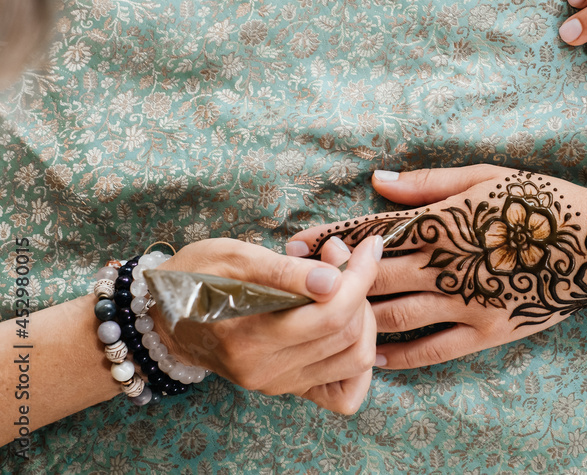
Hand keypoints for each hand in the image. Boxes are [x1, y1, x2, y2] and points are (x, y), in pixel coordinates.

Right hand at [152, 236, 380, 413]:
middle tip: (344, 259)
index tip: (368, 246)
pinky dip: (359, 363)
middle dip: (361, 289)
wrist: (164, 315)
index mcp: (248, 336)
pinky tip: (348, 329)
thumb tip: (333, 280)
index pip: (332, 312)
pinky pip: (343, 393)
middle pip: (348, 334)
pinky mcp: (287, 388)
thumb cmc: (196, 276)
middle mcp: (265, 370)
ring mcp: (278, 383)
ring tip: (344, 287)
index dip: (361, 275)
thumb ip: (284, 270)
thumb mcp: (232, 256)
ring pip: (355, 360)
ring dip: (364, 319)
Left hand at [288, 166, 586, 368]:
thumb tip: (378, 180)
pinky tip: (375, 356)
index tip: (296, 244)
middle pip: (372, 277)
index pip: (372, 232)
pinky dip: (399, 355)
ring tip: (328, 321)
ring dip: (358, 318)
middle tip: (297, 285)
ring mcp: (466, 303)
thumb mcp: (486, 177)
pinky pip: (432, 350)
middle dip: (331, 279)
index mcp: (444, 221)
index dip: (330, 238)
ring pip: (395, 316)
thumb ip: (428, 183)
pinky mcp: (486, 332)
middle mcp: (448, 264)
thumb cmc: (542, 202)